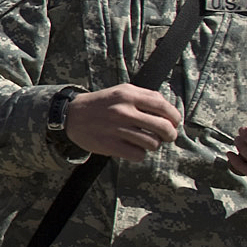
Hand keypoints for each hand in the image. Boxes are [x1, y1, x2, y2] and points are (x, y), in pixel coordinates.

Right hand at [64, 84, 181, 160]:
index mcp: (129, 95)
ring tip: (146, 141)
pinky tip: (133, 148)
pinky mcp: (109, 145)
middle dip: (170, 135)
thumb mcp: (122, 91)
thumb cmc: (102, 104)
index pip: (164, 107)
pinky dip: (139, 153)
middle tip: (166, 136)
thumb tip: (171, 113)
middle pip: (163, 128)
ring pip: (152, 143)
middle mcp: (123, 111)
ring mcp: (116, 129)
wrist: (71, 115)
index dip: (175, 118)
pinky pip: (138, 155)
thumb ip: (146, 97)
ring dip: (153, 145)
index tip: (174, 123)